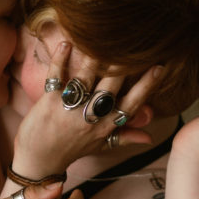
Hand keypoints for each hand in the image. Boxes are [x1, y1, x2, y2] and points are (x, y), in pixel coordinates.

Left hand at [12, 42, 160, 176]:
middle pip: (111, 86)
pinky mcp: (49, 101)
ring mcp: (69, 108)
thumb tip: (150, 137)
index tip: (159, 67)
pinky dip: (60, 59)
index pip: (132, 104)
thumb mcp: (100, 145)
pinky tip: (66, 44)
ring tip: (101, 39)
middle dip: (121, 65)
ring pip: (85, 78)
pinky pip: (56, 76)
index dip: (146, 85)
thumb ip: (125, 136)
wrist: (39, 160)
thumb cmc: (71, 149)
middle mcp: (90, 117)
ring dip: (94, 58)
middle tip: (129, 45)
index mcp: (106, 126)